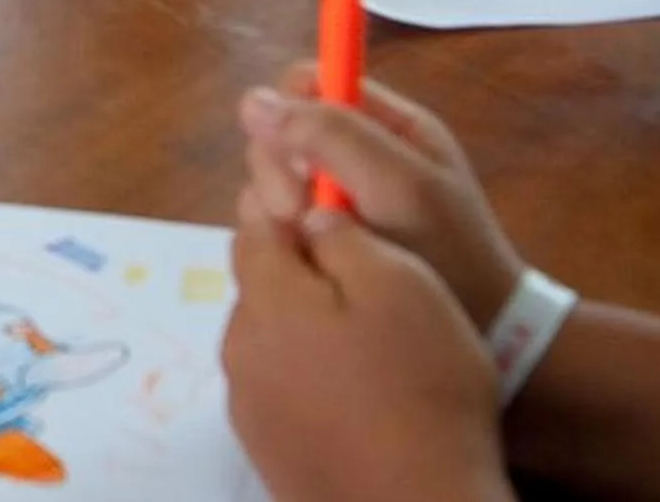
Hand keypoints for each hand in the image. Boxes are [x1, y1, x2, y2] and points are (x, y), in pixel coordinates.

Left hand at [224, 197, 511, 501]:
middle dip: (301, 276)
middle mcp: (238, 347)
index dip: (294, 211)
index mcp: (265, 298)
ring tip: (369, 352)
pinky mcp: (266, 449)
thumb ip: (345, 239)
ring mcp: (247, 405)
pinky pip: (281, 391)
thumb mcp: (403, 287)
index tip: (337, 216)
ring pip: (270, 341)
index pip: (255, 227)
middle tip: (368, 293)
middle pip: (260, 287)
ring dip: (305, 332)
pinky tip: (355, 400)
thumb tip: (309, 217)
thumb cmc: (421, 389)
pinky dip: (309, 383)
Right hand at [239, 65, 524, 327]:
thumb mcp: (399, 185)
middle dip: (279, 169)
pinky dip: (281, 235)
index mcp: (386, 124)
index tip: (289, 154)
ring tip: (307, 244)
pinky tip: (303, 259)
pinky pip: (276, 218)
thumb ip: (333, 136)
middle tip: (298, 213)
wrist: (485, 336)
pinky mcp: (323, 236)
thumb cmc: (451, 253)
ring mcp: (337, 196)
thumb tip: (253, 100)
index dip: (286, 108)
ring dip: (278, 207)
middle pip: (281, 132)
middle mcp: (355, 153)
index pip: (307, 84)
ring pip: (273, 178)